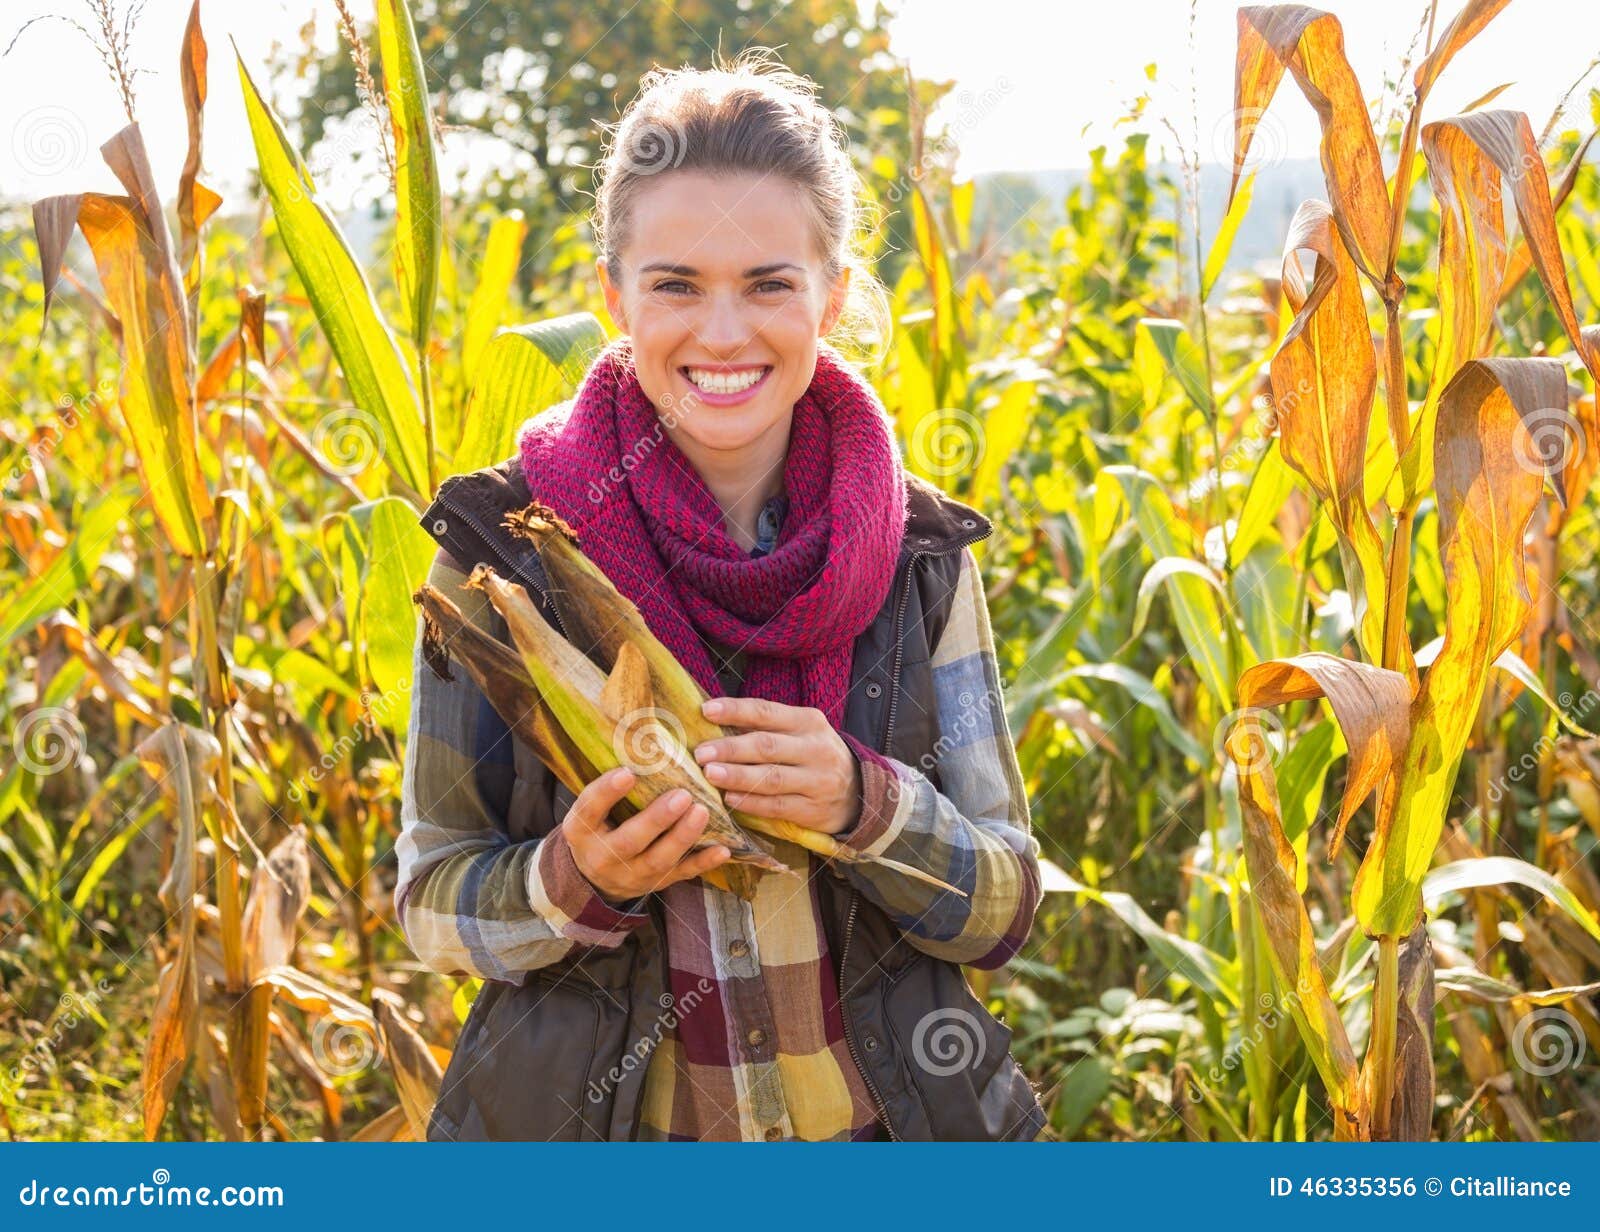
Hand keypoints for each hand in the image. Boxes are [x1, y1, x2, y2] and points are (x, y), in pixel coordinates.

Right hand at [563, 767, 730, 903]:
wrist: (596, 878)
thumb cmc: (598, 827)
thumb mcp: (590, 810)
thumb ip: (609, 787)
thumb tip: (641, 742)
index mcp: (580, 831)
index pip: (589, 810)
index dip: (606, 793)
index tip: (627, 772)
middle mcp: (603, 856)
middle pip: (629, 841)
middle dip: (657, 819)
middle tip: (682, 795)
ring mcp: (631, 874)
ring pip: (659, 860)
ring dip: (683, 837)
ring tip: (702, 812)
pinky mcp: (656, 883)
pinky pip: (682, 874)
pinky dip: (704, 863)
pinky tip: (723, 849)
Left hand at [693, 697, 861, 835]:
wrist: (858, 791)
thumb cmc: (814, 755)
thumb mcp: (800, 732)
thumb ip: (766, 726)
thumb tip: (713, 719)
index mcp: (808, 721)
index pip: (767, 712)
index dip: (735, 710)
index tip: (706, 711)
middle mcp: (814, 748)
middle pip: (767, 746)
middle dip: (731, 749)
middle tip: (700, 752)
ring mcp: (817, 780)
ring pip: (771, 778)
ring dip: (737, 776)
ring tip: (709, 774)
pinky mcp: (813, 809)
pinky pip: (777, 806)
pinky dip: (752, 802)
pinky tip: (730, 799)